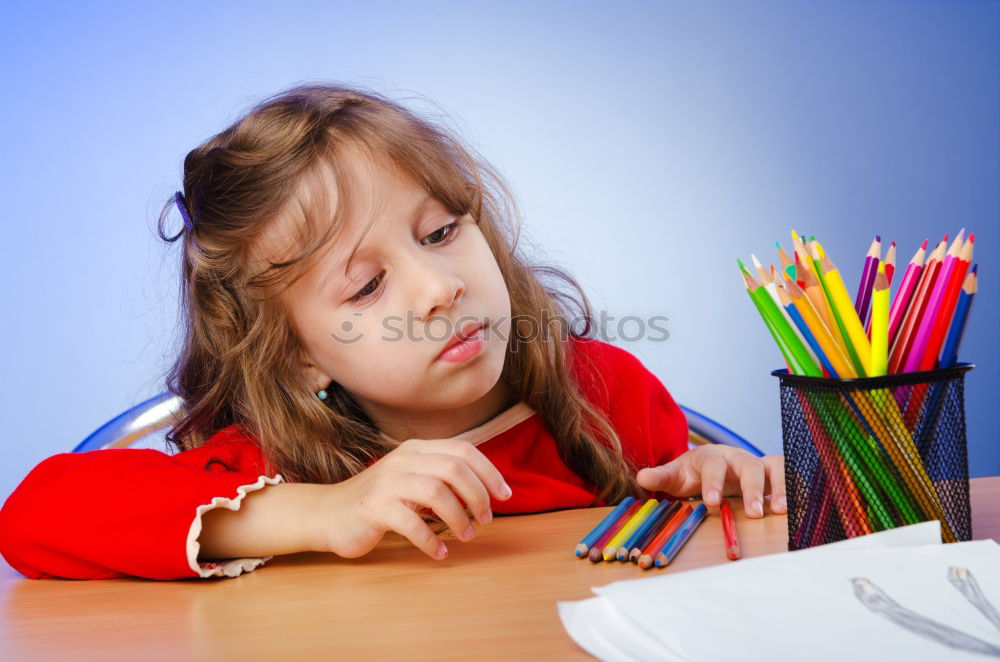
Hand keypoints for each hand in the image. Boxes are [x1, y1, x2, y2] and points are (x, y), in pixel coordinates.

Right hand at [312, 438, 512, 559]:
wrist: (330, 514)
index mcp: (417, 449)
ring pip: (436, 492)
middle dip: (478, 496)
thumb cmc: (381, 501)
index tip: (505, 495)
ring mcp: (387, 482)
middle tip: (486, 520)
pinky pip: (411, 522)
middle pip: (454, 469)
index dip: (489, 472)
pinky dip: (431, 540)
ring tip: (466, 536)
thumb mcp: (413, 480)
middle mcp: (404, 459)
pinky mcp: (374, 507)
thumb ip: (442, 477)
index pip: (464, 450)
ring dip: (459, 518)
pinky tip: (440, 552)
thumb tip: (485, 490)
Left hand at [636, 445, 786, 517]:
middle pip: (750, 466)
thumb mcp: (677, 475)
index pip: (714, 464)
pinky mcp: (775, 476)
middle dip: (753, 489)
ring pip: (776, 468)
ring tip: (782, 511)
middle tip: (754, 514)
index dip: (714, 482)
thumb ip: (662, 477)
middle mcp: (739, 458)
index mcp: (713, 456)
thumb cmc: (695, 472)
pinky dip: (798, 489)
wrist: (714, 464)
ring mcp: (760, 465)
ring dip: (781, 487)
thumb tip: (641, 477)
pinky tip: (800, 510)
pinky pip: (791, 477)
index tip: (712, 502)